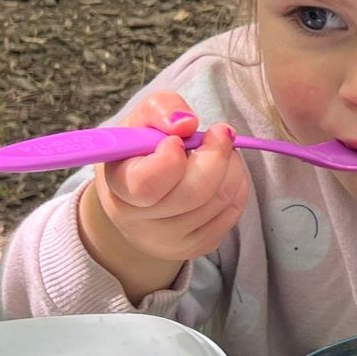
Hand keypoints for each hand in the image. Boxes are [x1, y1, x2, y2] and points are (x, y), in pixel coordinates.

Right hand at [76, 90, 249, 300]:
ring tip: (221, 150)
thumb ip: (160, 109)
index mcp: (119, 188)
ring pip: (220, 201)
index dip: (171, 158)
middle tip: (220, 134)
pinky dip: (237, 185)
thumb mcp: (141, 122)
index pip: (147, 183)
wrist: (138, 198)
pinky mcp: (197, 246)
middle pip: (193, 194)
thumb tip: (187, 122)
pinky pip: (232, 213)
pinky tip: (225, 173)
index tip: (179, 137)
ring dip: (232, 168)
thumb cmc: (140, 153)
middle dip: (216, 157)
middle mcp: (140, 222)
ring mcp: (170, 240)